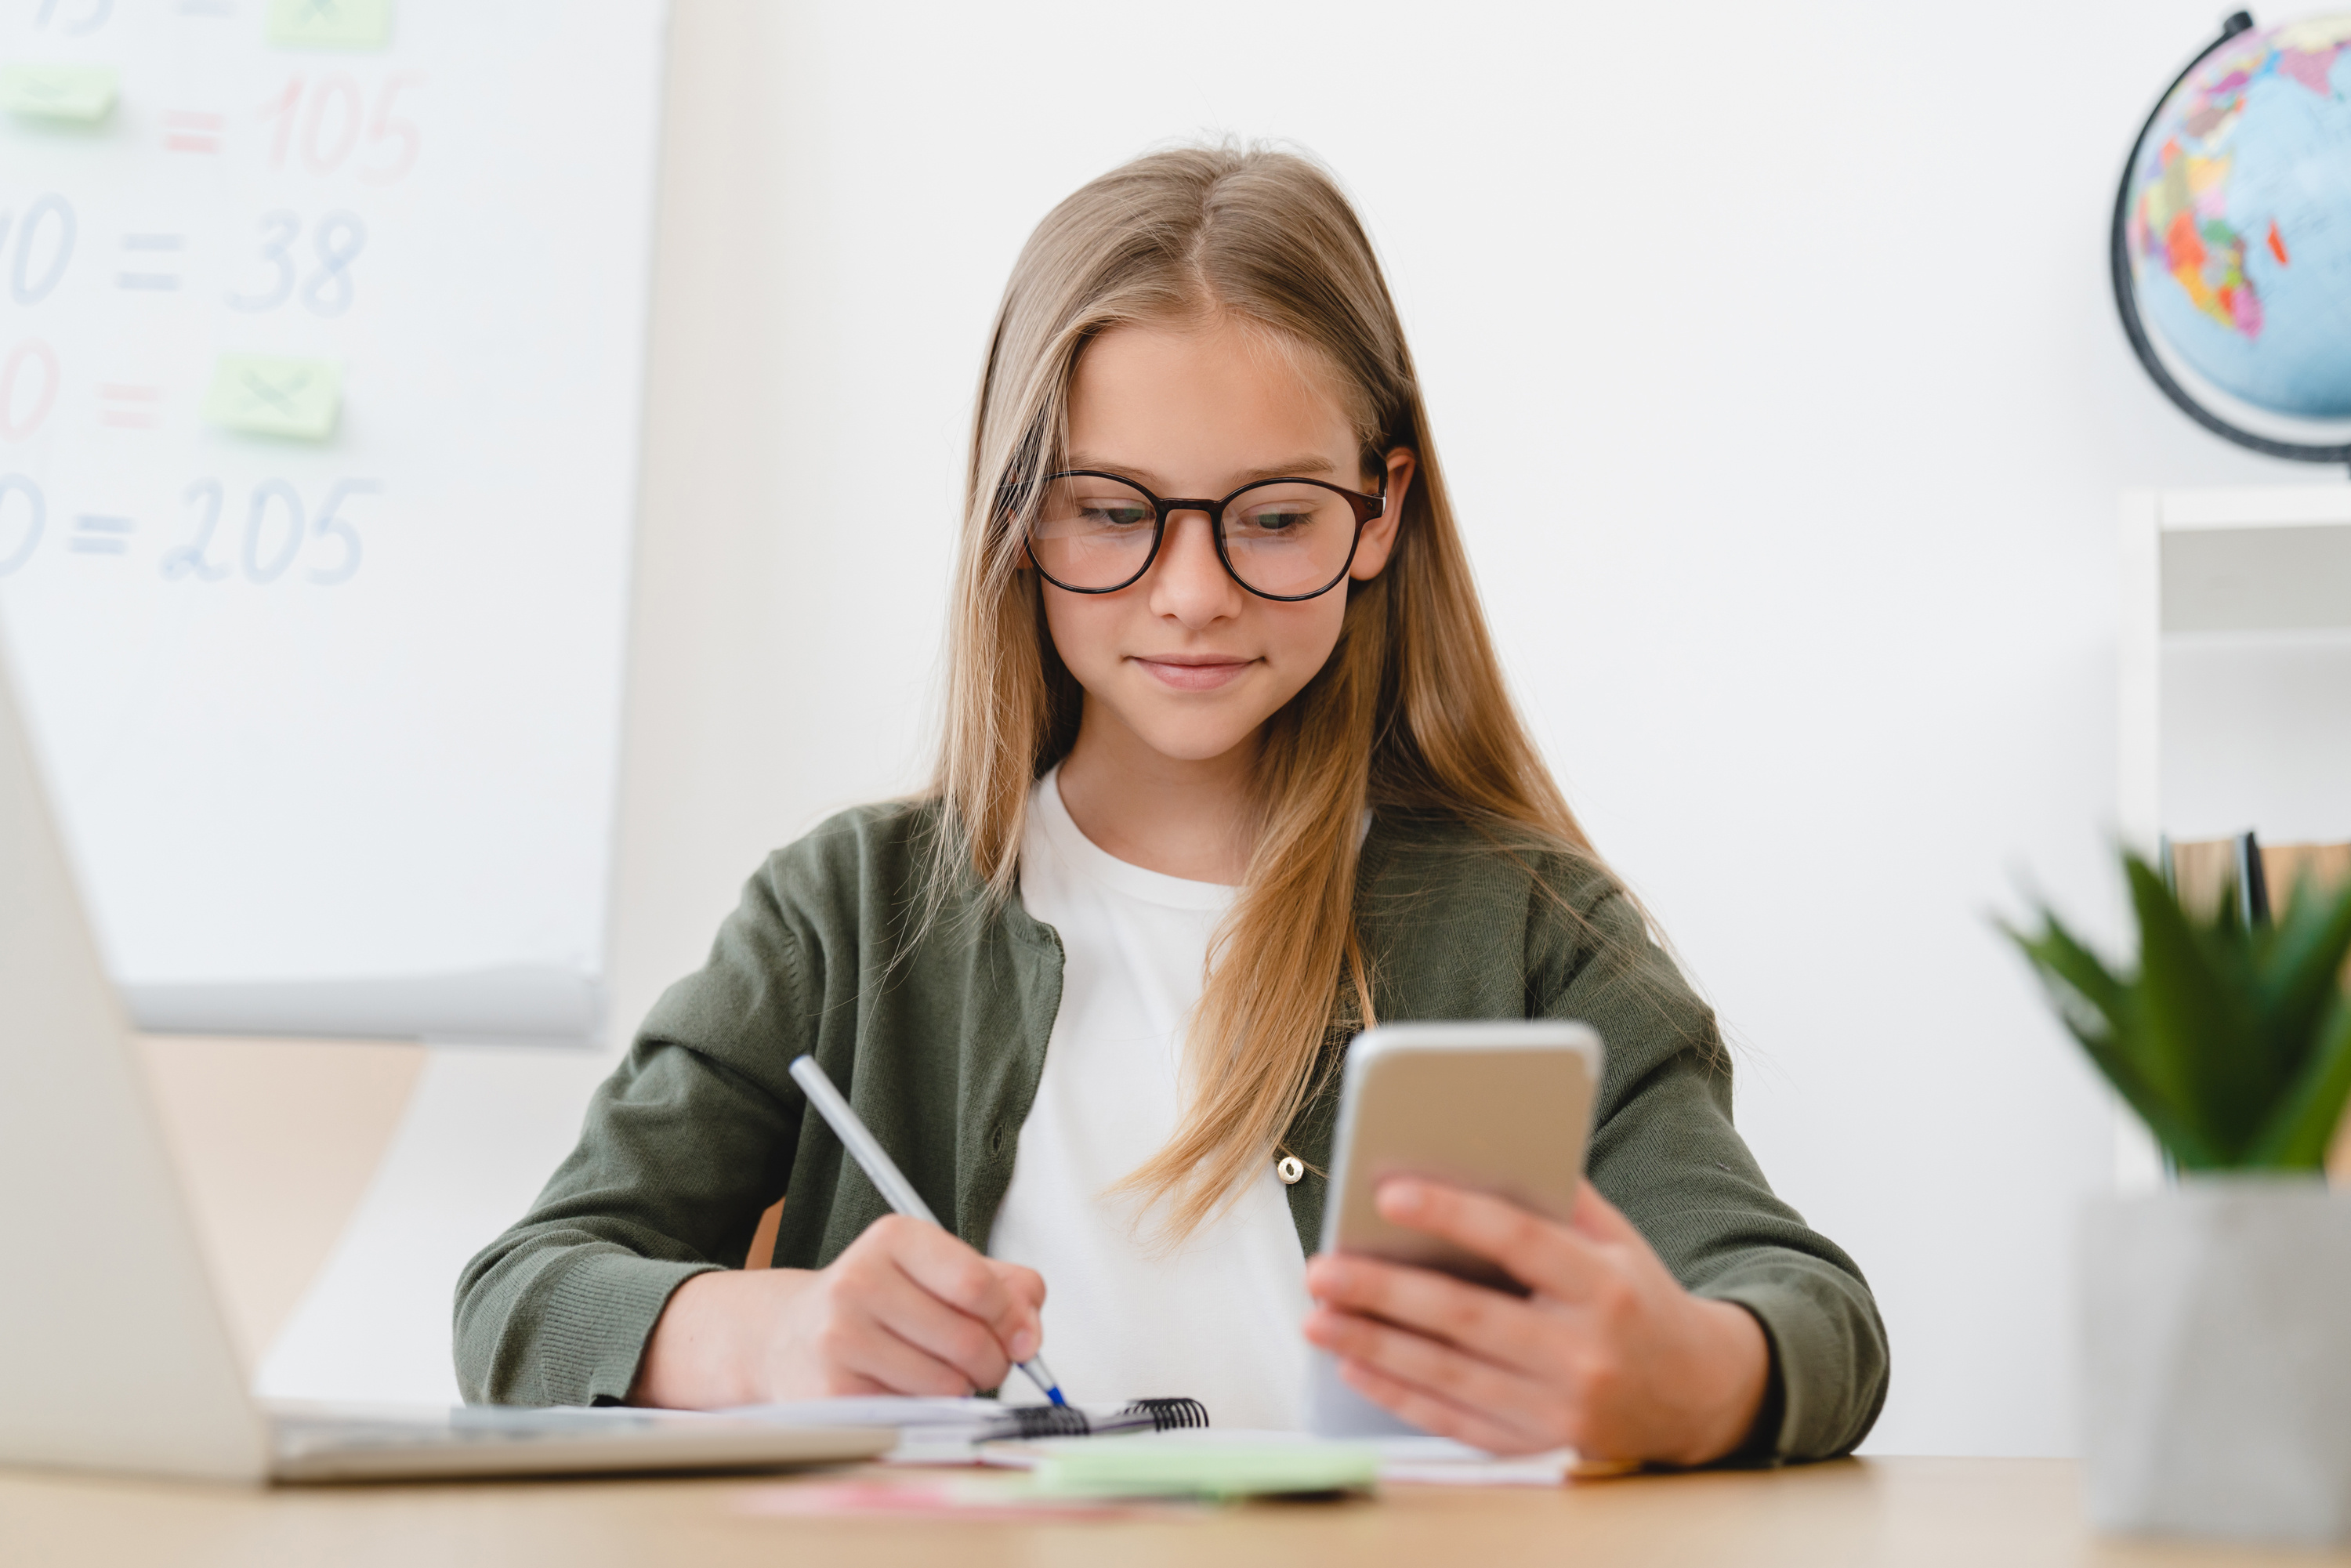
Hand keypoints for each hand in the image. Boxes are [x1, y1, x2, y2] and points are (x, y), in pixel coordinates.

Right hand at [632, 1215, 1045, 1406]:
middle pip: (968, 1339)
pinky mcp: (832, 1391)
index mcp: (894, 1239)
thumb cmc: (879, 1303)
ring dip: (962, 1389)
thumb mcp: (938, 1272)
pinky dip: (927, 1409)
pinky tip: (907, 1389)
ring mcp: (840, 1337)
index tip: (1020, 1335)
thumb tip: (1029, 1331)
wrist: (787, 1336)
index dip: (1010, 1318)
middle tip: (985, 1363)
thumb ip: (1003, 1287)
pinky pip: (916, 1412)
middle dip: (994, 1362)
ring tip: (941, 1373)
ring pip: (947, 1383)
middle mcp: (860, 1280)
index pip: (976, 1283)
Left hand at [1301, 1178, 1768, 1463]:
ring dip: (1373, 1345)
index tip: (1387, 1191)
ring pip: (1449, 1374)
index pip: (1520, 1242)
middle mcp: (1584, 1352)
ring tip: (1317, 1317)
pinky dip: (1398, 1394)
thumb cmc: (1640, 1301)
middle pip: (1468, 1318)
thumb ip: (1558, 1197)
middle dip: (1385, 1292)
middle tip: (1323, 1269)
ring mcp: (1560, 1409)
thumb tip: (1479, 1149)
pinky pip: (1454, 1419)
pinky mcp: (1537, 1446)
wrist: (1699, 1396)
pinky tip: (1353, 1365)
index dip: (1453, 1214)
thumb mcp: (1619, 1241)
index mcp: (1607, 1287)